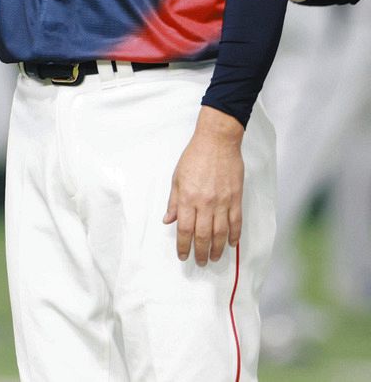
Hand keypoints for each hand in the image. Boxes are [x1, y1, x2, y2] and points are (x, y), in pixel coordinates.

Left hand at [163, 106, 244, 265]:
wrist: (217, 142)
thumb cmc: (194, 158)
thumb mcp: (176, 178)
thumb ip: (173, 201)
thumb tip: (168, 220)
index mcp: (187, 198)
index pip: (184, 229)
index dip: (183, 245)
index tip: (183, 255)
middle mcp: (205, 203)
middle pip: (203, 235)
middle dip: (201, 252)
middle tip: (201, 262)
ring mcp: (222, 202)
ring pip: (221, 233)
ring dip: (218, 249)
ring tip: (215, 258)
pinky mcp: (236, 198)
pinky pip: (236, 222)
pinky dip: (234, 235)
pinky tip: (232, 244)